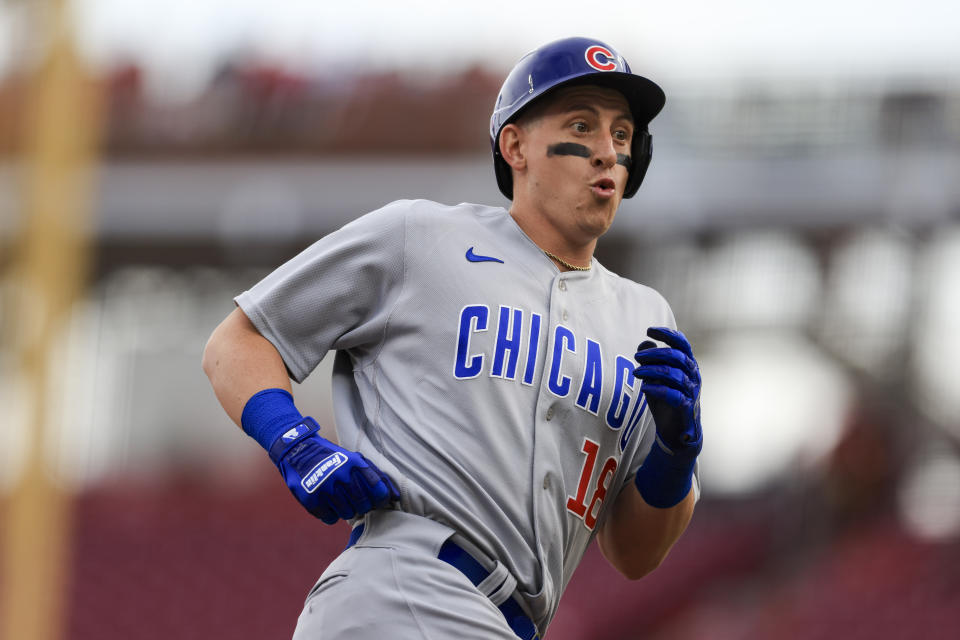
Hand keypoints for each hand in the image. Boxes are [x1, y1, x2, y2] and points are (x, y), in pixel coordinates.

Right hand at [268, 417, 399, 523]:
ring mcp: (325, 487)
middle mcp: (341, 475)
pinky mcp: (311, 498)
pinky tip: (327, 502)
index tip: (376, 500)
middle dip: (362, 506)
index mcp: (355, 464)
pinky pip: (330, 518)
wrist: (299, 451)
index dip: (380, 500)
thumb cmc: (334, 458)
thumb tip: (396, 497)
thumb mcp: (355, 459)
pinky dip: (331, 514)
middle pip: (363, 506)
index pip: (378, 491)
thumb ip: (376, 476)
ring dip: (346, 510)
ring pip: (347, 514)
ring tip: (340, 499)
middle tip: (355, 499)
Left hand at [633, 327, 702, 458]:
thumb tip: (645, 342)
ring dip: (653, 371)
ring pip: (675, 374)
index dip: (667, 334)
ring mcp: (691, 392)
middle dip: (655, 354)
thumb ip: (651, 359)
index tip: (649, 330)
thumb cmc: (666, 400)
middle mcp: (693, 376)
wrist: (676, 431)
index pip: (682, 343)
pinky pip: (674, 395)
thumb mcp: (656, 377)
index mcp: (688, 365)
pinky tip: (645, 388)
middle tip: (636, 356)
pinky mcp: (686, 407)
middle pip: (677, 357)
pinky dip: (658, 390)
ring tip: (636, 373)